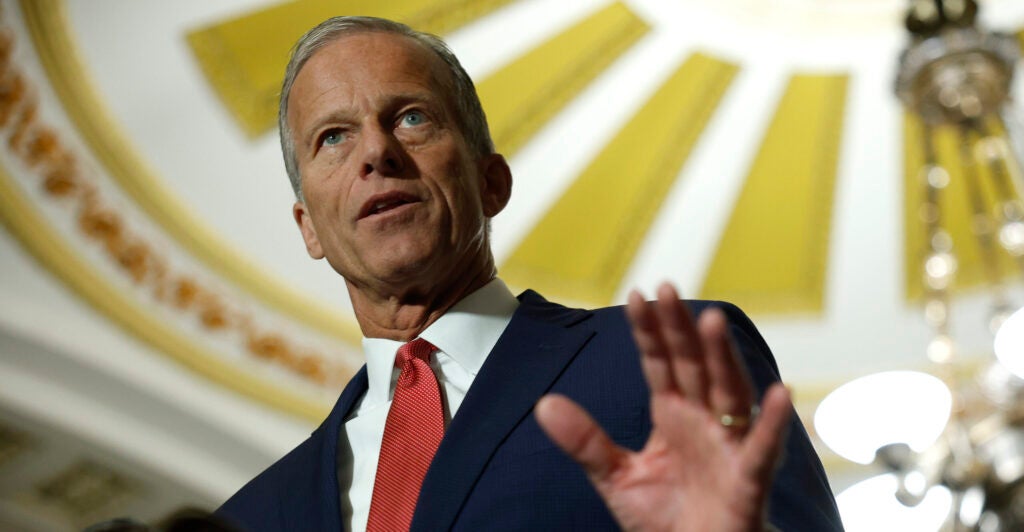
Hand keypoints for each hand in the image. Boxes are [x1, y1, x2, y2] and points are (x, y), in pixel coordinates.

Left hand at [535, 283, 791, 531]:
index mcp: (671, 414)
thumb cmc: (666, 517)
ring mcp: (729, 447)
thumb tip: (544, 403)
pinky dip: (770, 424)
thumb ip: (585, 441)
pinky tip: (776, 394)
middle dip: (681, 329)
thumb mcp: (616, 477)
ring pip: (728, 393)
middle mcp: (703, 421)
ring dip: (722, 358)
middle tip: (668, 287)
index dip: (649, 332)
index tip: (636, 295)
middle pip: (693, 366)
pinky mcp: (750, 480)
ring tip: (712, 322)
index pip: (658, 364)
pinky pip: (762, 450)